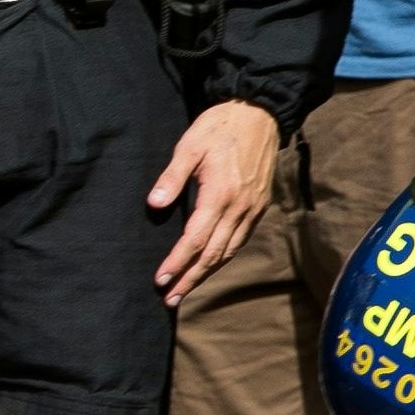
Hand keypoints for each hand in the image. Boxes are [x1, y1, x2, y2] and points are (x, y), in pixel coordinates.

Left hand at [150, 99, 279, 301]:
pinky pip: (240, 240)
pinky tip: (209, 266)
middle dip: (191, 278)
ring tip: (185, 290)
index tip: (160, 280)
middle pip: (214, 254)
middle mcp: (241, 207)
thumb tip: (154, 205)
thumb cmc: (219, 127)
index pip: (196, 239)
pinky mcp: (259, 206)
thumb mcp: (189, 146)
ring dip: (206, 273)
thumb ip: (172, 177)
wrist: (260, 114)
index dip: (177, 262)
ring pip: (229, 251)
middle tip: (170, 300)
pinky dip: (223, 257)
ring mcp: (253, 209)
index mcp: (221, 194)